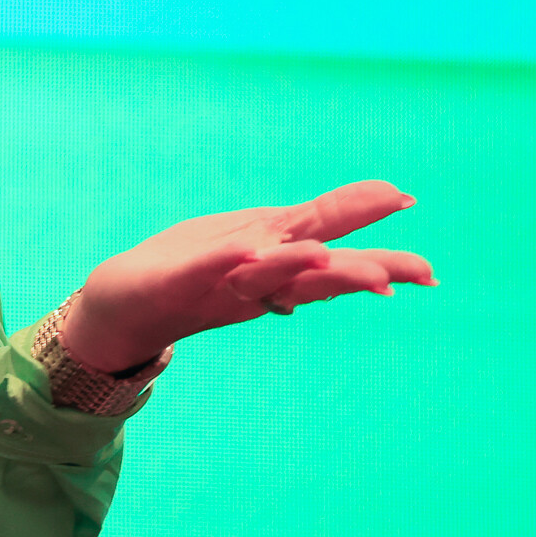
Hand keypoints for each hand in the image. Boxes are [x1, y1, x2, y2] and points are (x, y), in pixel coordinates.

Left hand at [62, 180, 436, 372]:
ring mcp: (215, 283)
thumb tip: (337, 241)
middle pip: (315, 275)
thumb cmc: (184, 271)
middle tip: (418, 272)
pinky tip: (247, 250)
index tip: (416, 227)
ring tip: (329, 256)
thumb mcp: (243, 247)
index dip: (371, 237)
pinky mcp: (174, 282)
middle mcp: (253, 280)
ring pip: (266, 275)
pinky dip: (227, 260)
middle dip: (362, 269)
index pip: (330, 248)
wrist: (117, 309)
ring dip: (297, 266)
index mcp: (272, 265)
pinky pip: (203, 268)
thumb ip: (288, 245)